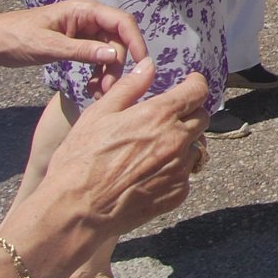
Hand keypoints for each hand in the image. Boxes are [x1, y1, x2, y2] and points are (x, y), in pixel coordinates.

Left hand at [0, 0, 146, 96]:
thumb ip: (82, 51)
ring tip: (99, 92)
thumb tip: (115, 57)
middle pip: (118, 40)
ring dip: (108, 71)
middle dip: (117, 64)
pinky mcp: (79, 42)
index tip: (143, 64)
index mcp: (85, 10)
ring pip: (110, 51)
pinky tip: (93, 87)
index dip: (136, 41)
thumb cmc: (17, 38)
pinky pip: (98, 56)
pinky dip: (99, 71)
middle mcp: (90, 18)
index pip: (122, 22)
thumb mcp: (49, 46)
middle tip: (109, 89)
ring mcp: (86, 30)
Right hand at [36, 61, 207, 239]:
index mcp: (158, 116)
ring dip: (183, 144)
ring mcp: (180, 168)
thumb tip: (149, 65)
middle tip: (166, 121)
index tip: (189, 85)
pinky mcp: (178, 193)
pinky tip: (149, 176)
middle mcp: (176, 140)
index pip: (197, 91)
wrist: (75, 212)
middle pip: (201, 118)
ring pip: (196, 147)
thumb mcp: (97, 115)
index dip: (194, 85)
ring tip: (154, 151)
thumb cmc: (80, 161)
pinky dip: (174, 172)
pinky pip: (186, 175)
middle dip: (189, 114)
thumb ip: (129, 87)